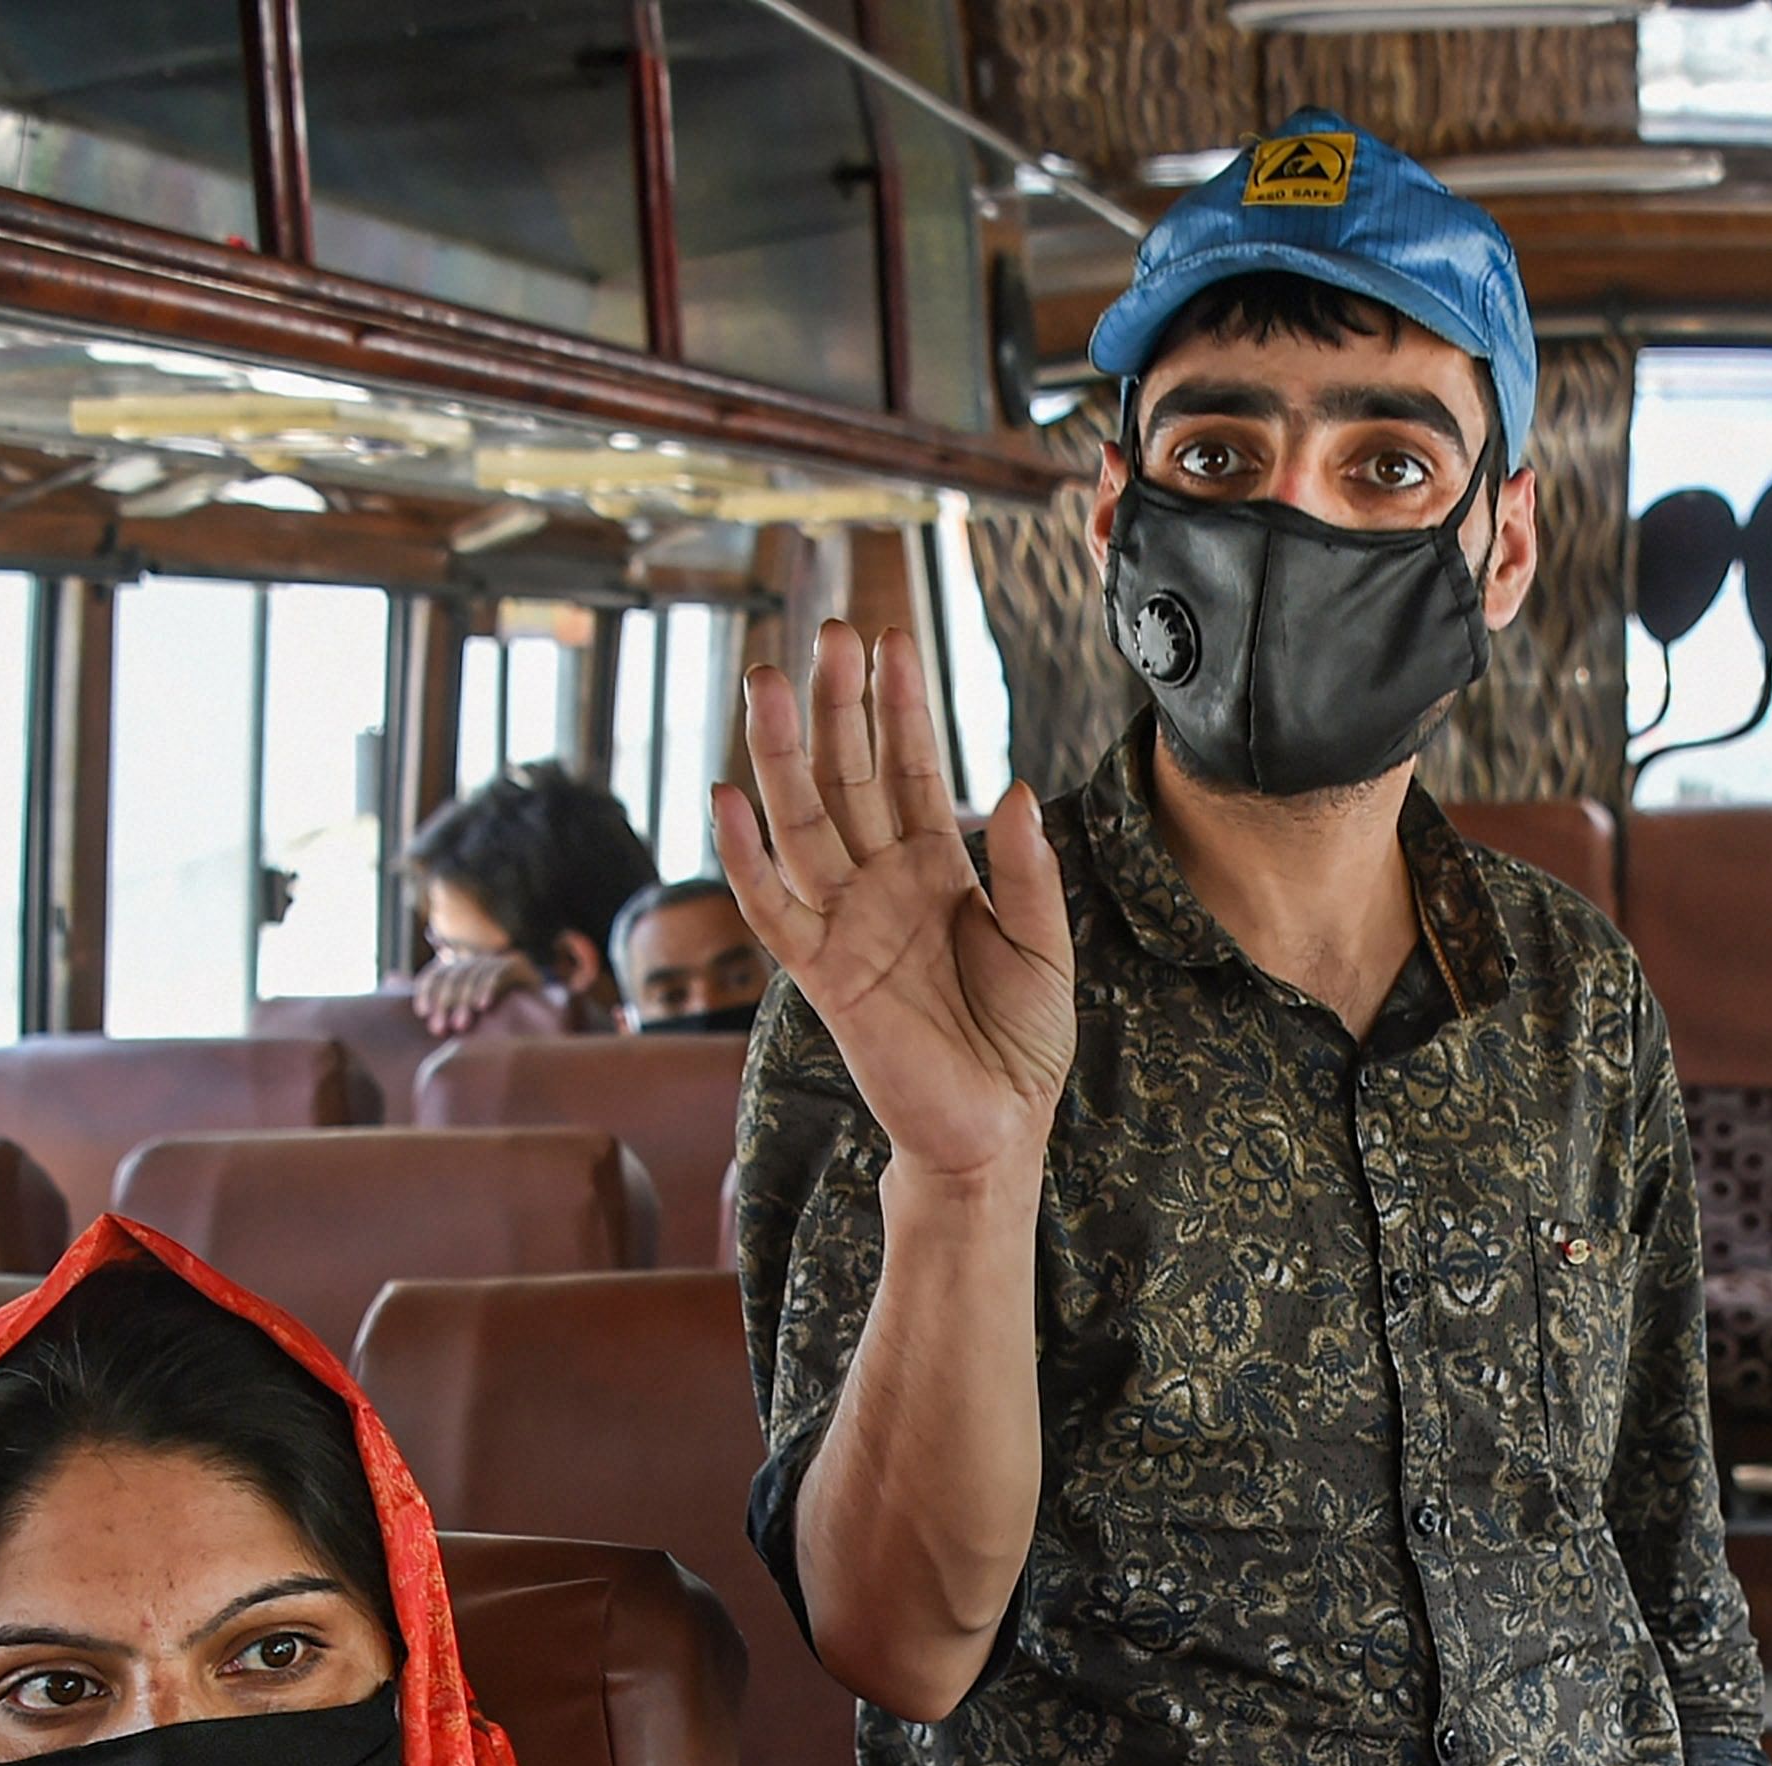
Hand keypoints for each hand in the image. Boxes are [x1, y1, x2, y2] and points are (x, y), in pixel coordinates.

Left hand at [413, 945, 531, 1035]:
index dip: (428, 990)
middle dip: (446, 1002)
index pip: (438, 972)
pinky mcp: (521, 966)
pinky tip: (484, 1006)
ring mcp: (500, 961)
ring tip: (461, 1025)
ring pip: (475, 973)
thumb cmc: (493, 1033)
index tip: (422, 1012)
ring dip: (465, 1000)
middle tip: (440, 1028)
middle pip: (455, 974)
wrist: (540, 1033)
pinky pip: (501, 973)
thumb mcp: (458, 1018)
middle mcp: (478, 961)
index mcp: (461, 971)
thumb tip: (388, 976)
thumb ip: (430, 1000)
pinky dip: (490, 988)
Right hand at [715, 623, 1073, 1191]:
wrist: (996, 1129)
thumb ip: (1026, 873)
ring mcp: (846, 922)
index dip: (899, 705)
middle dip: (836, 704)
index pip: (910, 767)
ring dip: (780, 752)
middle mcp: (883, 883)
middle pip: (848, 775)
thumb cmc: (1021, 1043)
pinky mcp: (822, 972)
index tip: (889, 636)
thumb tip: (1014, 788)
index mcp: (938, 869)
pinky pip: (773, 907)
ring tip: (764, 679)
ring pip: (802, 821)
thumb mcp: (1044, 948)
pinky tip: (726, 797)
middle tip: (827, 631)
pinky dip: (746, 857)